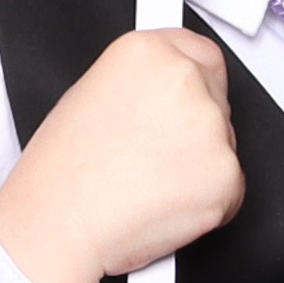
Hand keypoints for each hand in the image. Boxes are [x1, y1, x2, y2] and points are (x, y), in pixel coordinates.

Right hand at [0, 32, 239, 282]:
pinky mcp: (225, 173)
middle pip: (217, 97)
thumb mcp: (87, 99)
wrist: (53, 230)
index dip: (196, 82)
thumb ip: (139, 85)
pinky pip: (229, 188)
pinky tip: (162, 208)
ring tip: (146, 186)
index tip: (194, 97)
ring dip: (198, 166)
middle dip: (196, 128)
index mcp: (145, 52)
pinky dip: (206, 204)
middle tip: (156, 159)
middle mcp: (182, 78)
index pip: (200, 52)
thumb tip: (162, 92)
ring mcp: (210, 125)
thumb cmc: (59, 178)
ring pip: (224, 144)